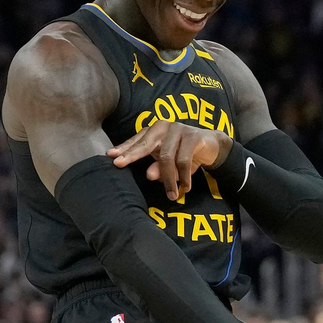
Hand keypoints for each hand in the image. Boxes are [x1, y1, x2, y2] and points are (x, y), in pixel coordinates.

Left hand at [107, 120, 230, 200]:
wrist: (211, 145)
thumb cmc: (184, 153)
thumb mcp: (169, 163)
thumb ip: (157, 168)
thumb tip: (149, 175)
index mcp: (154, 131)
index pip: (136, 141)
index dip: (124, 148)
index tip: (111, 156)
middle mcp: (164, 127)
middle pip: (145, 144)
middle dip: (131, 155)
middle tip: (119, 165)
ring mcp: (179, 129)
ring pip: (166, 157)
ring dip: (168, 179)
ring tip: (171, 194)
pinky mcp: (193, 136)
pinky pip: (183, 160)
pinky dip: (183, 177)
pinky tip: (185, 187)